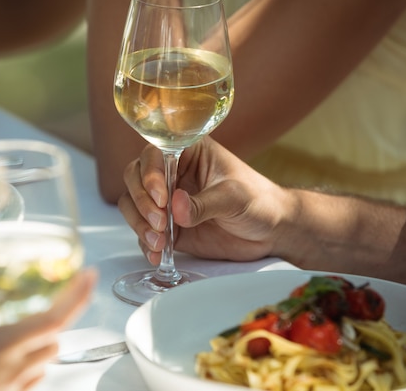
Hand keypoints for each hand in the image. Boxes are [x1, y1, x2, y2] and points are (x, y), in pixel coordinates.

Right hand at [119, 136, 291, 264]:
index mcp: (188, 152)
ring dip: (139, 224)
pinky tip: (157, 253)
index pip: (154, 155)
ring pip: (134, 205)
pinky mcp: (169, 227)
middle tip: (160, 222)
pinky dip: (146, 243)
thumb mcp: (234, 198)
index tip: (162, 198)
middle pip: (135, 179)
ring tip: (159, 241)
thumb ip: (205, 203)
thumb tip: (175, 207)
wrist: (271, 231)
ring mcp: (168, 201)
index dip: (150, 175)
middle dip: (142, 202)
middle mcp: (173, 173)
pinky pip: (145, 232)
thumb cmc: (258, 201)